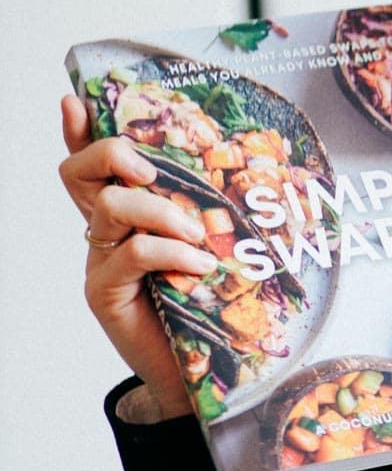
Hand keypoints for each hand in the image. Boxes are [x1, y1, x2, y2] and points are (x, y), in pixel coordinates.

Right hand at [59, 94, 220, 416]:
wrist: (194, 369)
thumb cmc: (203, 300)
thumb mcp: (206, 244)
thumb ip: (204, 210)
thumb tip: (238, 170)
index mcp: (124, 213)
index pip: (89, 165)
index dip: (76, 131)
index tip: (73, 100)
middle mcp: (103, 232)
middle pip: (80, 173)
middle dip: (114, 154)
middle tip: (153, 173)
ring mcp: (100, 262)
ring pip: (109, 206)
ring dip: (160, 210)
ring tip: (198, 236)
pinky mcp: (105, 293)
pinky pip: (132, 252)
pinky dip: (171, 252)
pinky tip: (199, 267)